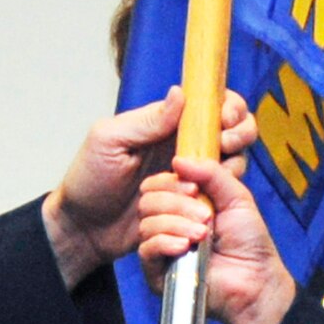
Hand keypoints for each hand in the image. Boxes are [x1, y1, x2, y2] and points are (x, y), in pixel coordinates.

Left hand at [42, 87, 256, 288]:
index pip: (211, 105)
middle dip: (239, 134)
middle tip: (224, 145)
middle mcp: (186, 149)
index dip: (228, 107)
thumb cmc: (89, 180)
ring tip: (203, 181)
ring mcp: (192, 178)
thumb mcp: (109, 141)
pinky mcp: (193, 207)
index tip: (224, 119)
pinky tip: (201, 204)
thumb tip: (180, 93)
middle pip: (235, 132)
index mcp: (167, 125)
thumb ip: (147, 120)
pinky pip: (218, 201)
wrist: (84, 229)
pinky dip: (217, 199)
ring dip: (228, 170)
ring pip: (232, 166)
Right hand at [138, 156, 294, 323]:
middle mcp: (168, 224)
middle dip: (177, 204)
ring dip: (177, 225)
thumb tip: (178, 159)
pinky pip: (146, 249)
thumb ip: (211, 173)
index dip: (172, 182)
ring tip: (204, 235)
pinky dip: (166, 243)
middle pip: (148, 201)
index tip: (196, 189)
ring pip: (147, 224)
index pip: (157, 184)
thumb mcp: (235, 197)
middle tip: (206, 216)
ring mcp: (161, 248)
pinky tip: (186, 247)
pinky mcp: (158, 272)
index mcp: (182, 205)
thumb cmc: (249, 241)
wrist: (256, 280)